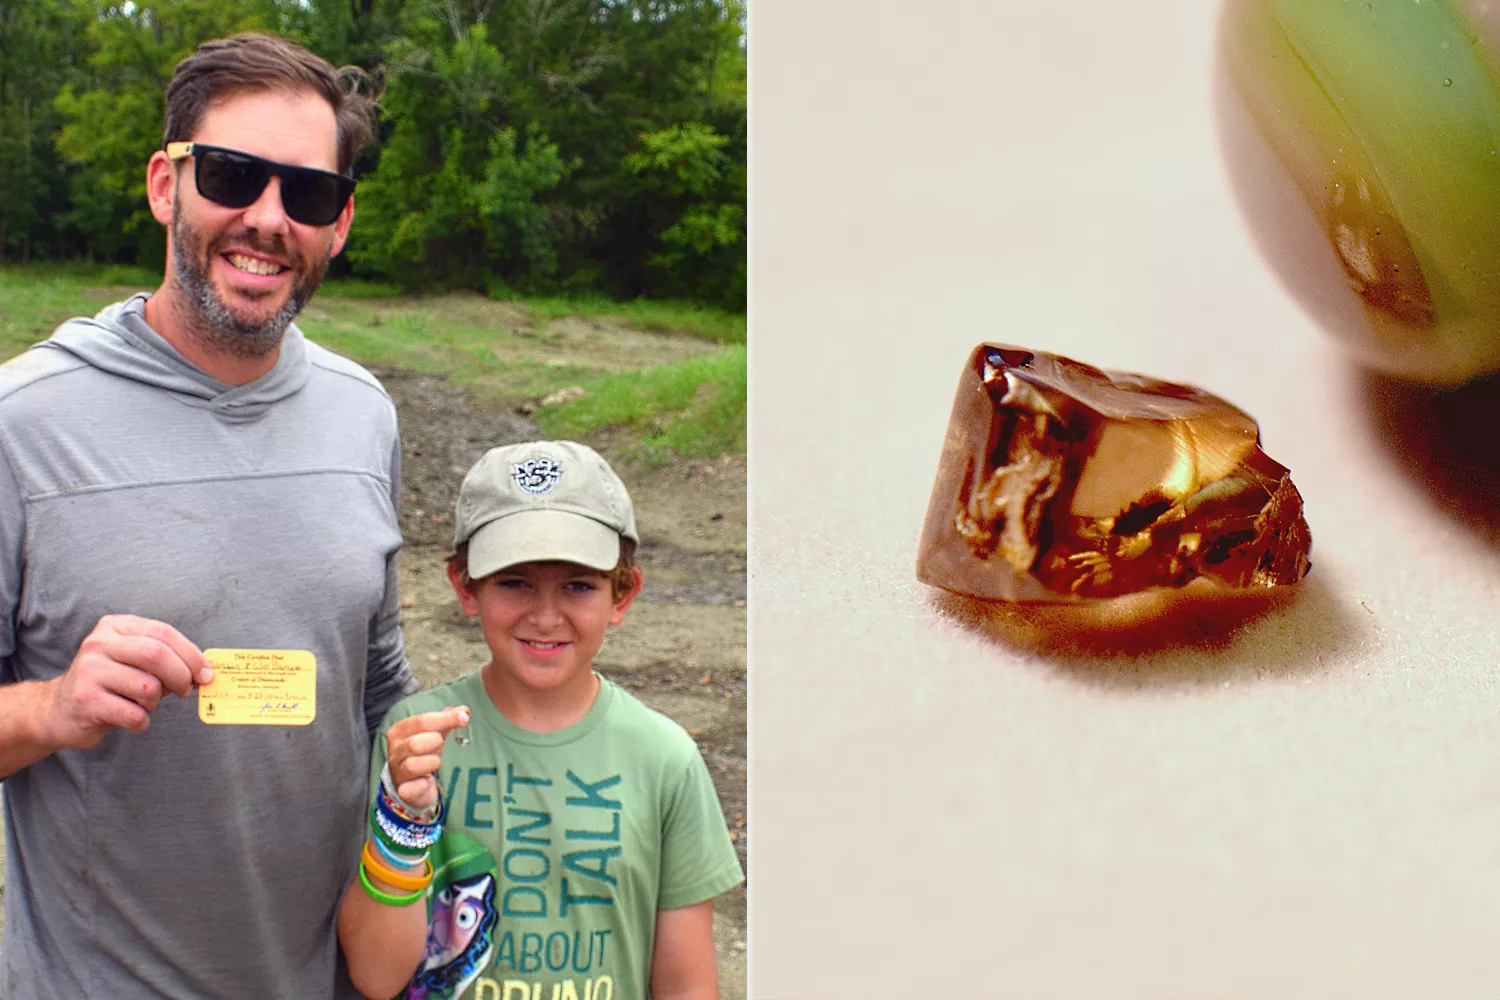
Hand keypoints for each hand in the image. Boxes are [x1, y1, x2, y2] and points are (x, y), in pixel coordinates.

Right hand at [44, 614, 212, 749]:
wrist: (59, 709)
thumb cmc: (109, 683)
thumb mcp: (133, 660)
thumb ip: (165, 659)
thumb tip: (204, 672)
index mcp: (115, 626)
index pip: (163, 633)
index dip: (191, 654)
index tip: (206, 673)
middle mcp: (99, 644)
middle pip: (156, 655)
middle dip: (181, 676)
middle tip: (185, 691)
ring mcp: (89, 671)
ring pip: (148, 687)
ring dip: (156, 702)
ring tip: (142, 704)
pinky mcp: (86, 701)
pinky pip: (134, 715)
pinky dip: (142, 721)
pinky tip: (131, 719)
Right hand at [385, 706, 470, 809]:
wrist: (412, 783)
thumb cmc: (422, 753)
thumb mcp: (433, 733)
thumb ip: (446, 720)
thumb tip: (464, 710)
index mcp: (399, 732)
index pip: (421, 721)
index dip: (444, 719)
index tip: (464, 718)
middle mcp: (395, 751)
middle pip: (416, 743)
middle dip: (435, 742)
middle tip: (440, 744)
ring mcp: (397, 771)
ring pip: (414, 765)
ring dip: (432, 763)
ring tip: (435, 763)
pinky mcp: (403, 790)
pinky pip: (412, 788)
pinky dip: (423, 785)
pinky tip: (427, 781)